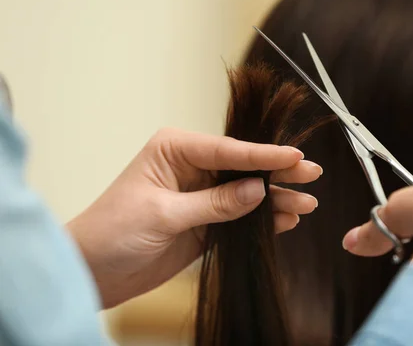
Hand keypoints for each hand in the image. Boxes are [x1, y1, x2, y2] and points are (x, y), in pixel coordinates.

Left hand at [67, 128, 321, 307]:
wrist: (92, 272)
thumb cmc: (111, 233)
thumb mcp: (163, 215)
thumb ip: (213, 203)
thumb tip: (258, 190)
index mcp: (175, 149)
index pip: (228, 150)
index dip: (263, 154)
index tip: (295, 156)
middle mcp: (192, 167)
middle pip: (244, 167)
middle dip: (277, 171)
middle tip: (312, 174)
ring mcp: (201, 195)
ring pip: (247, 192)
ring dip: (276, 198)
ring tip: (307, 204)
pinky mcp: (206, 222)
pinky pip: (240, 217)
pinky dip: (263, 219)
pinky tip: (287, 220)